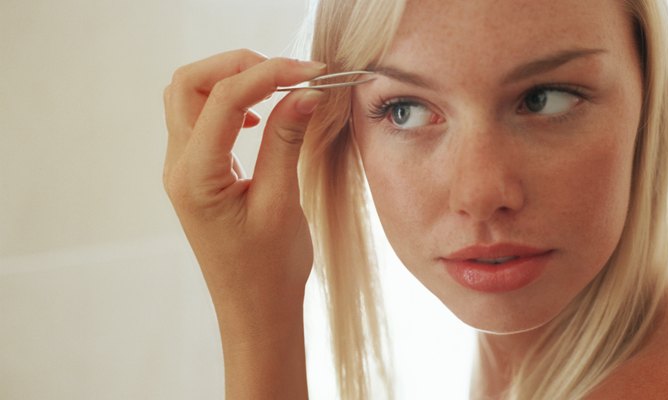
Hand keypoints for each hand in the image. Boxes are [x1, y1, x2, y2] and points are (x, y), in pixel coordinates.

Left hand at [163, 49, 325, 317]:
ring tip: (280, 88)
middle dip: (240, 67)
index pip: (223, 99)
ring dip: (233, 81)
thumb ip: (288, 142)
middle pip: (190, 84)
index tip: (313, 73)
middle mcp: (179, 167)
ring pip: (191, 97)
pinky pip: (202, 120)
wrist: (255, 311)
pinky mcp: (198, 173)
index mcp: (195, 177)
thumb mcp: (282, 203)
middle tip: (290, 74)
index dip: (269, 74)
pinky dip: (231, 104)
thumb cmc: (269, 271)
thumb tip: (305, 91)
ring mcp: (184, 169)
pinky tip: (262, 117)